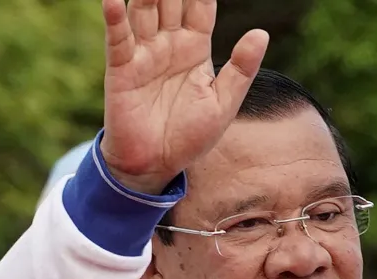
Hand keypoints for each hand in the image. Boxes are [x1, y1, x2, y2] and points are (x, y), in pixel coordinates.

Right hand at [99, 0, 268, 193]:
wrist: (157, 164)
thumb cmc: (191, 134)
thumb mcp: (224, 103)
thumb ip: (241, 68)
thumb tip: (261, 33)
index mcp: (196, 49)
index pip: (200, 7)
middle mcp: (169, 44)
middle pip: (170, 2)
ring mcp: (144, 53)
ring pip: (144, 11)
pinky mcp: (122, 69)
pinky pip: (119, 39)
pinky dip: (115, 18)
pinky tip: (114, 0)